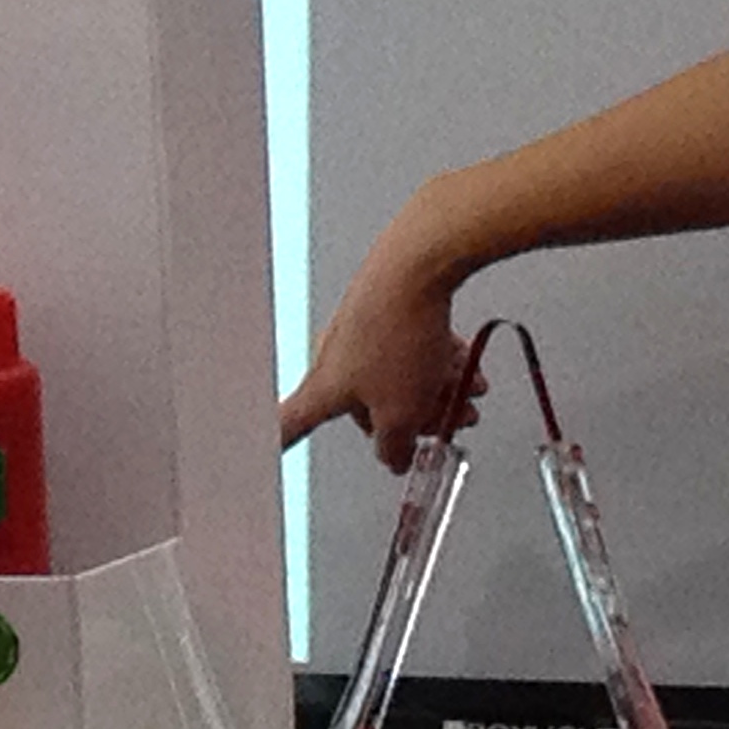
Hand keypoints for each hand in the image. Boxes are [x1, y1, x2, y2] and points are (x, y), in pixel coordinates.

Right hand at [277, 221, 482, 469]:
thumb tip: (392, 458)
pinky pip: (406, 350)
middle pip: (366, 408)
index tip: (259, 458)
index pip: (289, 427)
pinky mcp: (381, 314)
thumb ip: (395, 445)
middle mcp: (332, 361)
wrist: (416, 269)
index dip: (275, 445)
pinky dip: (434, 363)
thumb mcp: (403, 412)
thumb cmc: (397, 333)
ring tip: (469, 391)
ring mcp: (356, 335)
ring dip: (435, 391)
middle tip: (448, 423)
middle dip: (411, 418)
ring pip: (396, 378)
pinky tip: (464, 365)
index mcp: (323, 390)